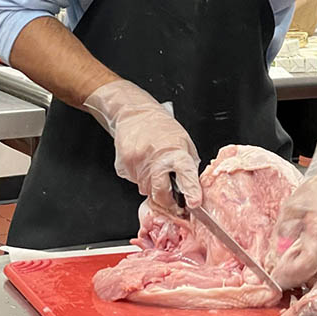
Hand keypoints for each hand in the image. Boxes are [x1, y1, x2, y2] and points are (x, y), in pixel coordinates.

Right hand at [83, 79, 201, 210]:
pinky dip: (140, 177)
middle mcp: (155, 159)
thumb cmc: (161, 126)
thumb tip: (191, 186)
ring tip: (154, 166)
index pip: (185, 174)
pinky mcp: (123, 167)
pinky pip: (134, 182)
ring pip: (146, 190)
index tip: (193, 202)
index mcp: (174, 151)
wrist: (134, 114)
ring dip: (153, 185)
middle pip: (161, 194)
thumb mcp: (184, 141)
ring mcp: (136, 164)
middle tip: (172, 198)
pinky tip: (143, 162)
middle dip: (167, 200)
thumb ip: (187, 164)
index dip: (190, 190)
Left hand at [268, 141, 316, 289]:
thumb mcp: (293, 206)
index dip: (288, 276)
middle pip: (313, 275)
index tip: (274, 277)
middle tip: (278, 275)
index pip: (305, 267)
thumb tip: (275, 254)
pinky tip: (304, 259)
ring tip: (289, 267)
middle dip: (294, 279)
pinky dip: (316, 268)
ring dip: (305, 275)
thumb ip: (283, 232)